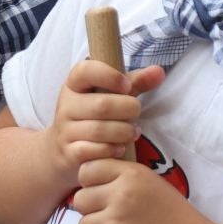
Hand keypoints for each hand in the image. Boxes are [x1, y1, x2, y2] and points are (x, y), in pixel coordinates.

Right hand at [43, 58, 164, 183]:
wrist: (64, 149)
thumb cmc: (94, 116)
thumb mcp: (111, 94)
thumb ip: (135, 82)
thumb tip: (159, 71)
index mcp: (75, 84)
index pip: (86, 70)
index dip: (109, 76)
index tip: (127, 86)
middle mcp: (66, 105)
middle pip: (101, 105)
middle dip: (127, 109)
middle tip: (137, 113)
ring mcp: (65, 130)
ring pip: (99, 130)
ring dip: (123, 132)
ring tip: (133, 132)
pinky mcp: (69, 153)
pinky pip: (92, 150)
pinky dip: (111, 150)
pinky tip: (120, 148)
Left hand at [72, 155, 202, 223]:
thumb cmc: (173, 215)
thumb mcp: (151, 182)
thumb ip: (122, 177)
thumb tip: (90, 179)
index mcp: (131, 174)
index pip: (87, 170)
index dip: (90, 183)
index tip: (102, 193)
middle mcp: (120, 194)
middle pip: (79, 198)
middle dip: (91, 209)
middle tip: (110, 217)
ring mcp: (114, 220)